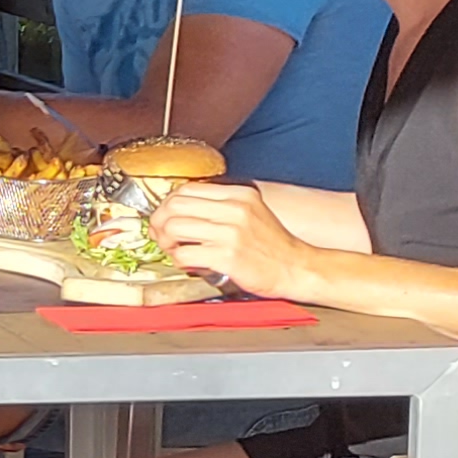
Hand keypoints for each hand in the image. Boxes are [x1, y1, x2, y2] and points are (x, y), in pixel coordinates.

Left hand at [152, 178, 303, 294]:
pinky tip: (189, 263)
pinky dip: (178, 260)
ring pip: (173, 228)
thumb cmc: (272, 245)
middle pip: (173, 205)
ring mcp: (231, 233)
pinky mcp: (227, 256)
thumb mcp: (249, 212)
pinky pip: (183, 254)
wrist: (297, 268)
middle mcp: (235, 209)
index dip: (167, 204)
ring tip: (175, 250)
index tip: (166, 217)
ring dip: (166, 242)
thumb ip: (218, 206)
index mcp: (238, 195)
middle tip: (163, 236)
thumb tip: (178, 207)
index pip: (185, 189)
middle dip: (159, 222)